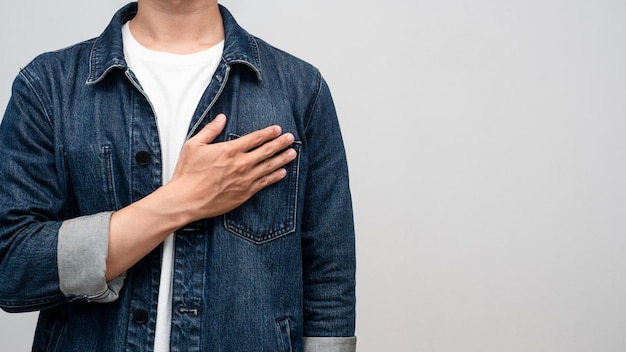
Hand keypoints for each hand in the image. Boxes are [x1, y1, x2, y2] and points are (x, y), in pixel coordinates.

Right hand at [166, 113, 296, 220]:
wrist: (186, 200)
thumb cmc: (187, 173)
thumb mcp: (193, 145)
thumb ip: (210, 130)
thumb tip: (221, 118)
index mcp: (229, 150)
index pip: (254, 139)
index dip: (268, 133)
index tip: (278, 129)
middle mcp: (240, 164)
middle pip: (266, 151)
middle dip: (280, 143)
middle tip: (291, 138)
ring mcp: (244, 180)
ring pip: (268, 167)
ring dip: (282, 159)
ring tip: (293, 153)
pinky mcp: (244, 193)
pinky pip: (264, 183)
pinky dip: (275, 177)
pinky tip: (283, 172)